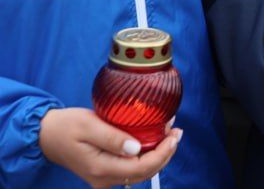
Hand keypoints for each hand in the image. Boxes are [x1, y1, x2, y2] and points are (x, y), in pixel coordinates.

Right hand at [38, 107, 180, 188]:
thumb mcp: (89, 125)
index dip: (163, 153)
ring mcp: (104, 178)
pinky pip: (132, 168)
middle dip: (166, 153)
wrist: (46, 135)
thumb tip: (137, 148)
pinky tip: (154, 139)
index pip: (142, 167)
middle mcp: (103, 178)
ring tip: (169, 133)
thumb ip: (113, 138)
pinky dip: (147, 155)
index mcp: (100, 168)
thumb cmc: (66, 126)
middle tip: (177, 132)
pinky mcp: (105, 172)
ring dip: (158, 154)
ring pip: (140, 172)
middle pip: (145, 172)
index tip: (174, 135)